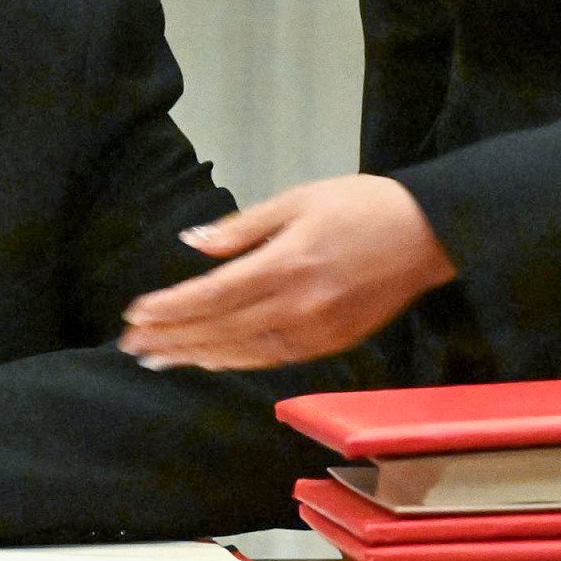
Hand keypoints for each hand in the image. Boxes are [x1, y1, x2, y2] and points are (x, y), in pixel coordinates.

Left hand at [118, 174, 455, 370]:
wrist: (430, 233)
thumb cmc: (360, 206)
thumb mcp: (296, 200)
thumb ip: (241, 228)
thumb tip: (191, 243)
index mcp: (286, 264)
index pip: (212, 295)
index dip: (170, 309)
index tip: (134, 315)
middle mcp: (298, 304)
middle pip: (220, 329)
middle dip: (171, 339)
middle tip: (130, 346)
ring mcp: (318, 329)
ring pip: (243, 351)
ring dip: (196, 355)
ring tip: (157, 359)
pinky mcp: (333, 343)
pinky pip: (272, 358)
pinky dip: (234, 360)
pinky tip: (208, 359)